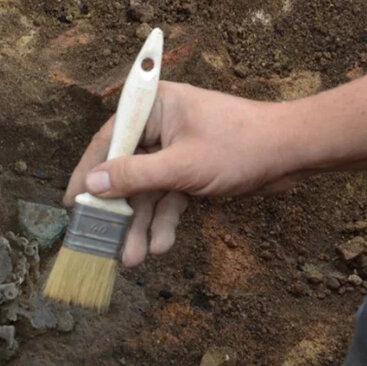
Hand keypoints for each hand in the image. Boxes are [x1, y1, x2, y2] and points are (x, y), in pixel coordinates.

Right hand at [63, 82, 304, 264]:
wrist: (293, 153)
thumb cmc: (241, 146)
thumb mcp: (182, 166)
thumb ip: (134, 176)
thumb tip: (91, 185)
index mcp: (153, 108)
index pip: (108, 140)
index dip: (87, 174)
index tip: (72, 205)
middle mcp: (160, 125)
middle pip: (126, 171)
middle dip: (120, 212)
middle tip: (105, 243)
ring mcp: (175, 149)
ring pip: (147, 191)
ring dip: (142, 225)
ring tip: (134, 257)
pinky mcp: (191, 170)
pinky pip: (168, 197)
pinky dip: (165, 221)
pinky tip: (162, 245)